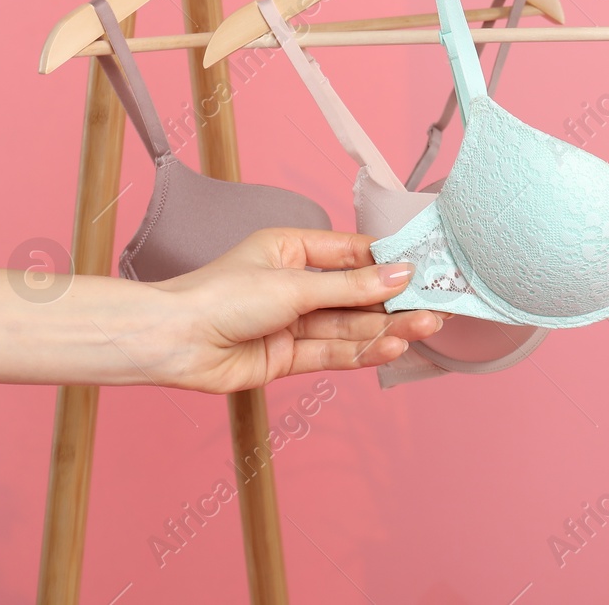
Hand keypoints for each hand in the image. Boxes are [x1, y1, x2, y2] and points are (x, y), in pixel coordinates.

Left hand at [143, 227, 443, 393]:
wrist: (172, 343)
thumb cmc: (221, 296)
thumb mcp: (294, 285)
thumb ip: (351, 288)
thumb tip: (402, 275)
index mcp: (293, 250)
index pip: (353, 254)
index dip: (389, 263)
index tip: (427, 267)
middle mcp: (295, 286)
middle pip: (356, 295)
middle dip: (394, 302)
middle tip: (436, 305)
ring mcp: (293, 323)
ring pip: (350, 327)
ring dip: (387, 328)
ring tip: (425, 327)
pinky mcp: (289, 358)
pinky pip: (334, 353)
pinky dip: (364, 352)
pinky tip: (393, 347)